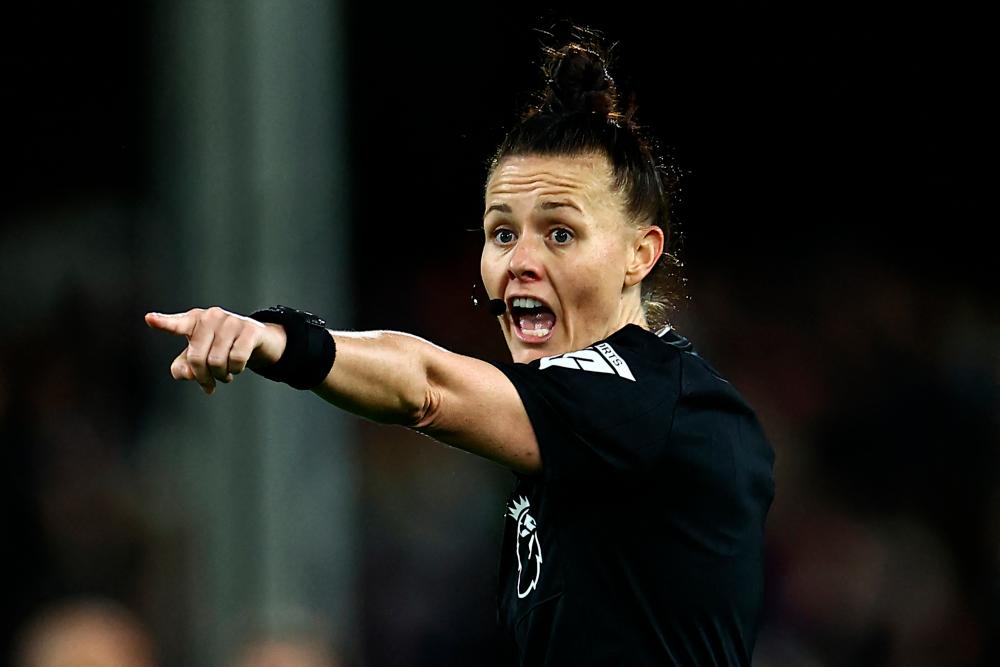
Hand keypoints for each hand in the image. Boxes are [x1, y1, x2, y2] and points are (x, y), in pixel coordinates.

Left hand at [145, 307, 286, 394]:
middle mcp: (211, 317)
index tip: (149, 319)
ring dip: (221, 376)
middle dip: (202, 377)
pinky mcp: (249, 329)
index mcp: (194, 320)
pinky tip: (237, 368)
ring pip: (217, 361)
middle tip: (209, 384)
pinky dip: (236, 370)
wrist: (258, 339)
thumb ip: (183, 367)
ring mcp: (231, 321)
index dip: (163, 323)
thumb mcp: (200, 356)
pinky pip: (237, 359)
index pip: (176, 324)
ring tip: (225, 375)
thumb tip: (189, 374)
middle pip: (197, 358)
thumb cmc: (223, 347)